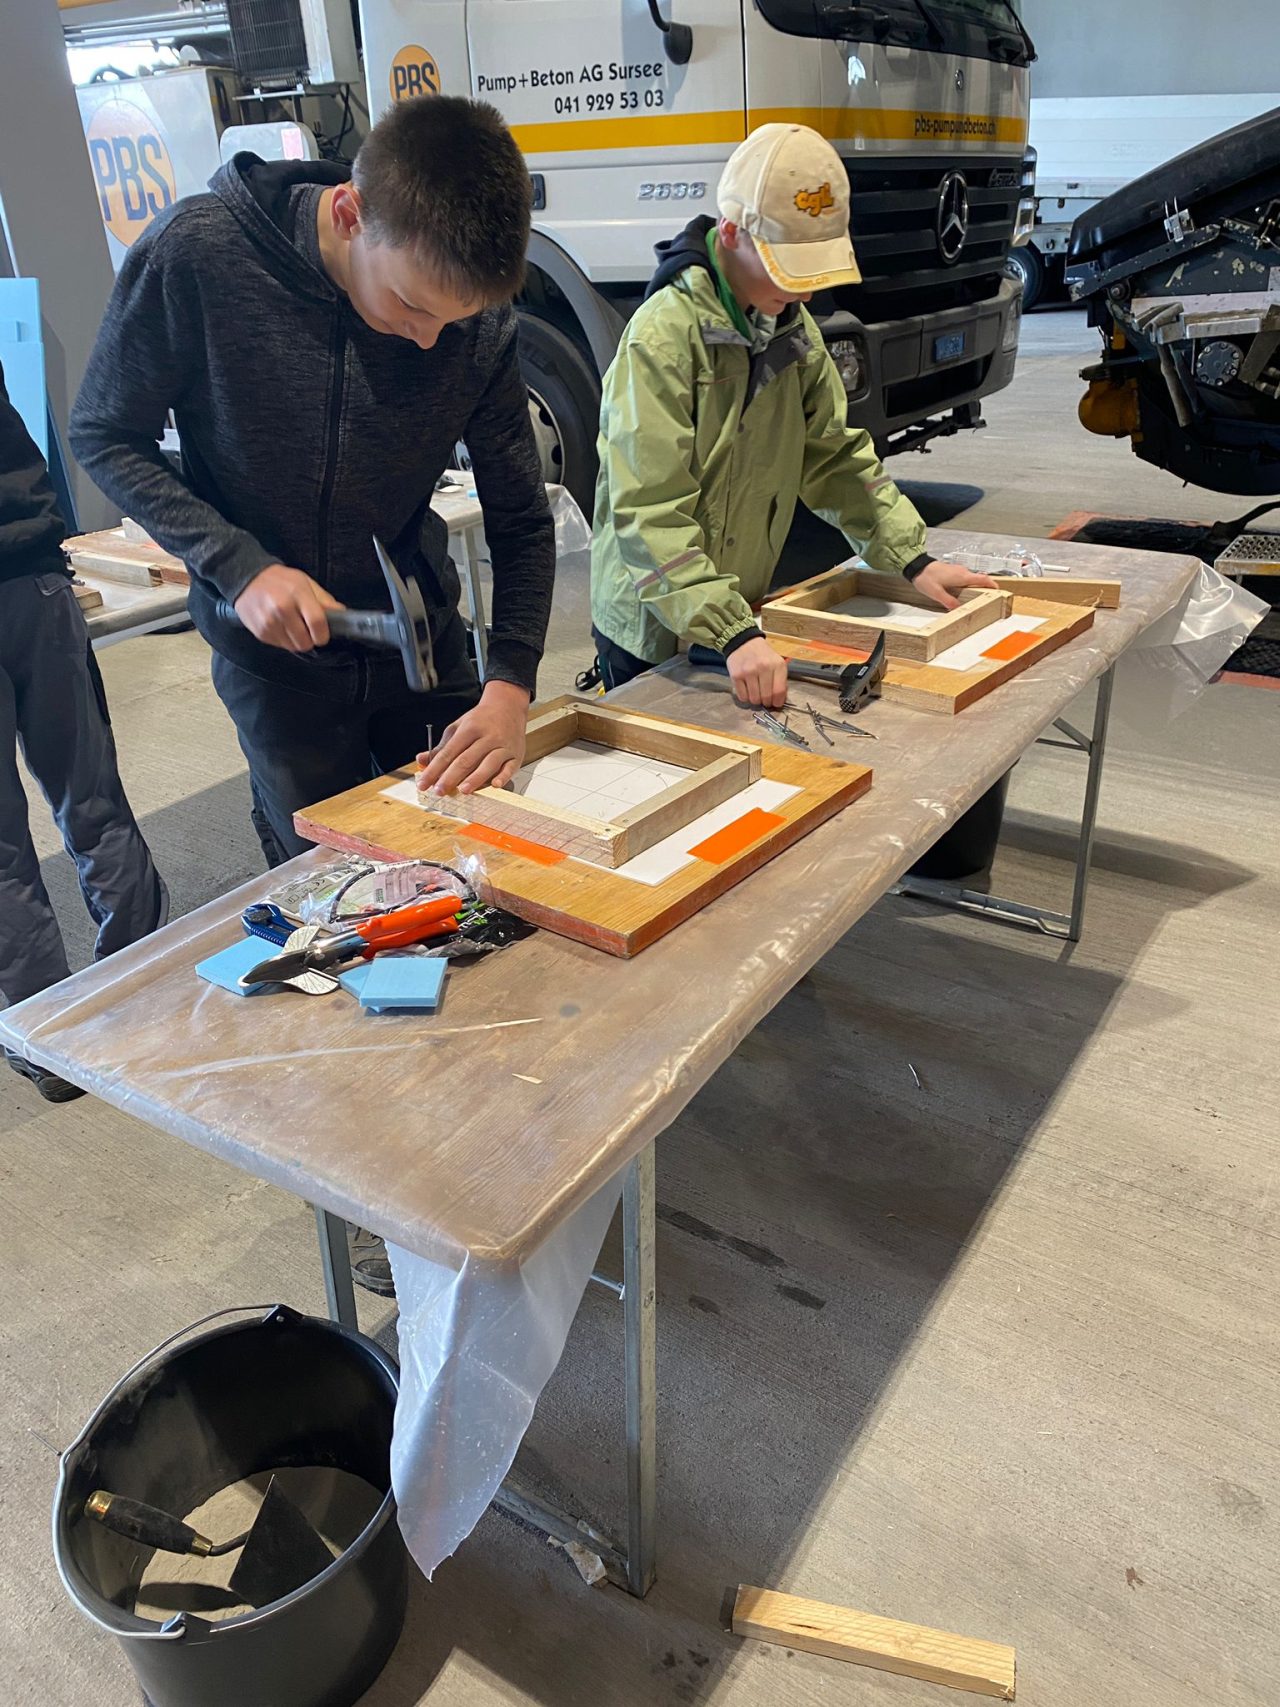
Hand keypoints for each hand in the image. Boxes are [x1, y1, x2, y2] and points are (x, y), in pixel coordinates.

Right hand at [234, 564, 342, 650]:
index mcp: (297, 594)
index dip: (323, 634)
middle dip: (310, 639)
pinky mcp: (260, 632)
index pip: (317, 623)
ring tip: (292, 626)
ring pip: (293, 647)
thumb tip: (341, 613)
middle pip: (305, 641)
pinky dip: (284, 640)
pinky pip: (281, 646)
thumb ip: (324, 599)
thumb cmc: (280, 580)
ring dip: (297, 641)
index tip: (323, 635)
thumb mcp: (305, 582)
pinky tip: (281, 626)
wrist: (247, 578)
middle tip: (307, 630)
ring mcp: (269, 622)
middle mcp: (282, 609)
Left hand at [416, 680, 529, 796]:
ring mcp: (503, 746)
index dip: (435, 769)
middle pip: (466, 759)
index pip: (449, 752)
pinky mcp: (516, 755)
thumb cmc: (481, 720)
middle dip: (451, 777)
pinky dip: (503, 776)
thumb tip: (421, 761)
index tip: (424, 783)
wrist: (508, 706)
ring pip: (488, 764)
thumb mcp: (458, 727)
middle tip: (439, 791)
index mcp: (470, 728)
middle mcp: (487, 737)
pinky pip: (510, 767)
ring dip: (475, 778)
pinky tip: (495, 785)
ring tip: (463, 790)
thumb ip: (441, 747)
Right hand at [726, 635, 788, 708]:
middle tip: (765, 700)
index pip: (779, 691)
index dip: (778, 702)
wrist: (743, 642)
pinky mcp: (736, 676)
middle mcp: (763, 668)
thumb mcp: (777, 662)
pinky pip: (742, 696)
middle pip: (766, 697)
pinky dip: (746, 697)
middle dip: (767, 702)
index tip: (776, 703)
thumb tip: (779, 700)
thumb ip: (780, 680)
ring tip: (756, 694)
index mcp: (777, 664)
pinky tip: (747, 690)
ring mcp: (748, 672)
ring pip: (754, 699)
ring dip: (756, 700)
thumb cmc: (763, 655)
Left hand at [911, 560, 997, 610]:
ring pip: (971, 580)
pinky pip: (964, 579)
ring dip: (975, 588)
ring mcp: (958, 571)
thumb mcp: (937, 593)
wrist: (917, 566)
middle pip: (979, 580)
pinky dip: (967, 586)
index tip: (999, 591)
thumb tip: (958, 609)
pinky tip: (961, 595)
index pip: (983, 579)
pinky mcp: (953, 572)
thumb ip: (949, 602)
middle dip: (985, 589)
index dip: (993, 585)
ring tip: (974, 599)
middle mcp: (962, 572)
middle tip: (988, 599)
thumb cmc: (926, 577)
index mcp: (962, 576)